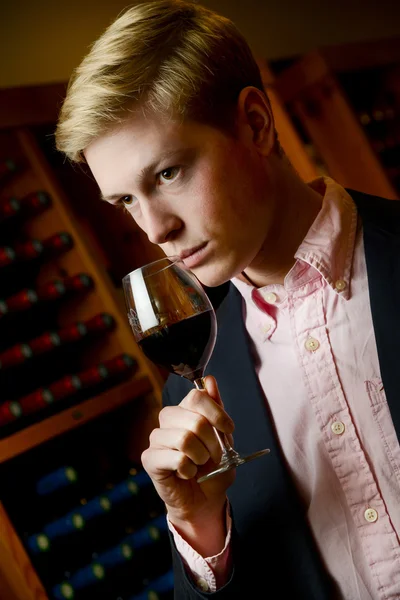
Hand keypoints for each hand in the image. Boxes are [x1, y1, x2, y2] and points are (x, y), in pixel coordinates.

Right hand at [141, 376, 234, 553]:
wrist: (206, 500)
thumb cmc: (214, 468)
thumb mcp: (223, 437)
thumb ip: (216, 408)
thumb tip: (210, 380)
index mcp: (185, 410)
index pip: (197, 396)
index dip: (216, 413)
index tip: (228, 428)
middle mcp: (168, 420)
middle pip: (194, 419)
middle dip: (212, 442)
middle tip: (214, 455)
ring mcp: (157, 439)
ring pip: (185, 439)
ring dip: (201, 457)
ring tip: (200, 464)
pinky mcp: (150, 459)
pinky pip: (175, 459)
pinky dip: (189, 470)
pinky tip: (187, 474)